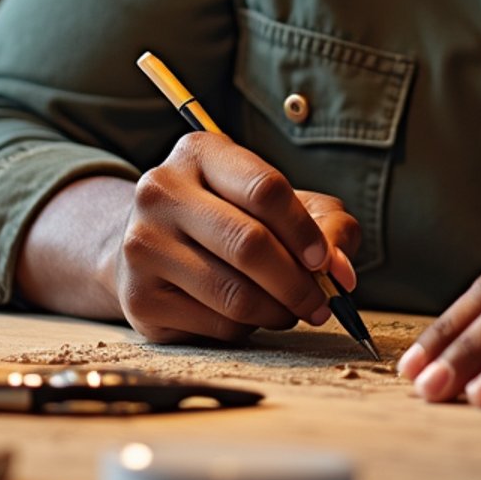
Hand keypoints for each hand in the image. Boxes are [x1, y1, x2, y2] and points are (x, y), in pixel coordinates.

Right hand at [113, 132, 360, 342]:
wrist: (152, 247)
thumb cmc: (231, 217)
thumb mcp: (281, 202)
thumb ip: (326, 223)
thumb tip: (341, 271)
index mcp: (199, 152)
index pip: (264, 189)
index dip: (304, 230)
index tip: (325, 260)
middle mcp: (161, 191)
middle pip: (248, 244)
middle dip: (298, 282)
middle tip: (321, 302)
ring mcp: (142, 246)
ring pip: (234, 293)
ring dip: (278, 311)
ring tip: (289, 309)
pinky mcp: (139, 299)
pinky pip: (215, 324)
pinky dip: (246, 328)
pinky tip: (247, 314)